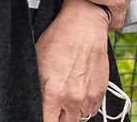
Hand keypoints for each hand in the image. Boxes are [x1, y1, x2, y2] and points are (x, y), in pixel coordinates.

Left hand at [37, 0, 109, 121]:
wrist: (84, 25)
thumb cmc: (59, 40)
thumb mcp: (37, 64)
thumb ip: (37, 90)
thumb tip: (35, 105)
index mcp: (54, 93)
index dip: (43, 120)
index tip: (43, 114)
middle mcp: (73, 98)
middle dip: (58, 118)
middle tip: (54, 107)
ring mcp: (89, 95)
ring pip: (79, 118)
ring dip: (72, 113)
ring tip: (66, 99)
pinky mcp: (101, 89)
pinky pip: (92, 109)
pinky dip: (85, 106)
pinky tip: (79, 93)